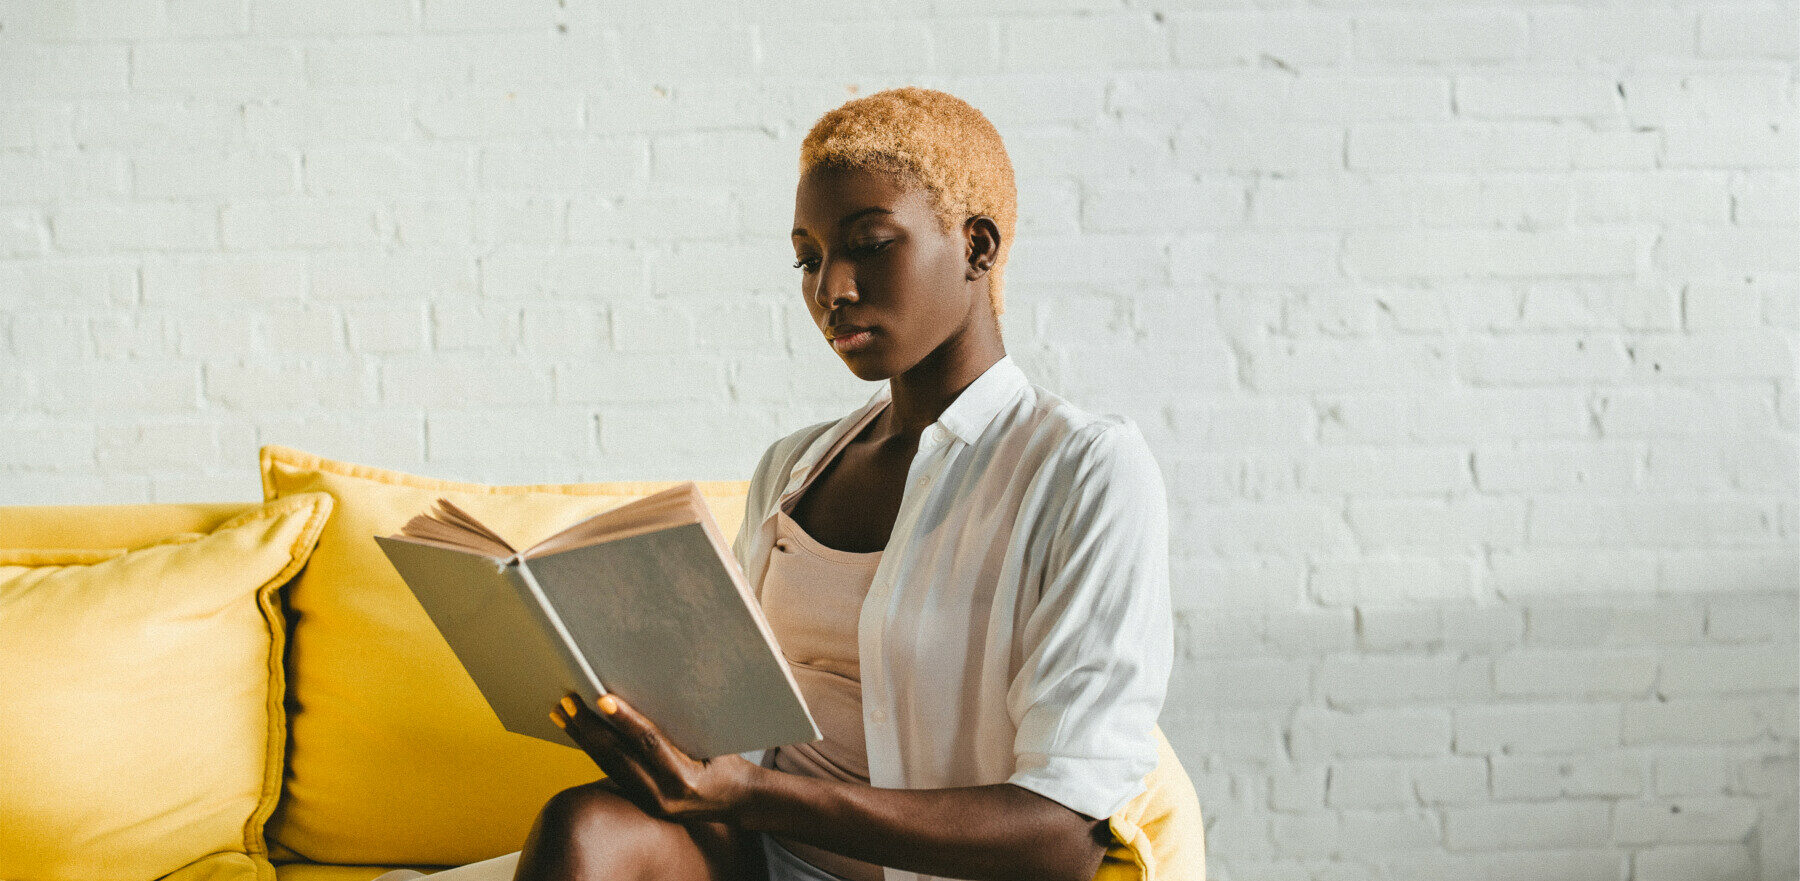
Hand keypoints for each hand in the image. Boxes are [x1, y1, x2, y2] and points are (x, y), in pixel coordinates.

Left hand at [550, 692, 759, 823]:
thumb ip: (681, 726)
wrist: (738, 800)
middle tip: (566, 702)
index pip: (649, 743)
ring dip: (584, 738)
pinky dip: (596, 750)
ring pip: (610, 766)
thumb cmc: (728, 761)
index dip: (624, 719)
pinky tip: (580, 732)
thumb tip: (649, 690)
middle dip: (589, 727)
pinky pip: (614, 773)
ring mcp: (651, 804)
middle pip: (619, 757)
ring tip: (562, 714)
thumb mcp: (713, 740)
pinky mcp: (642, 803)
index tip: (601, 697)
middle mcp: (664, 796)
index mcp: (685, 779)